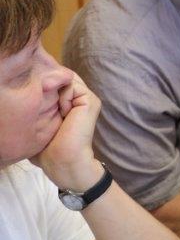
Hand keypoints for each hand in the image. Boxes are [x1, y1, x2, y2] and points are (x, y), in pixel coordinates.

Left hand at [31, 72, 104, 191]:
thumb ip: (38, 109)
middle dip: (50, 85)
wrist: (64, 161)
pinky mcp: (90, 101)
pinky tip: (63, 112)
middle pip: (62, 78)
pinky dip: (63, 96)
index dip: (45, 85)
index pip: (57, 83)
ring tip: (57, 112)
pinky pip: (73, 85)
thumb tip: (28, 96)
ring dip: (56, 92)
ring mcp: (87, 99)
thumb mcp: (39, 125)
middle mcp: (80, 100)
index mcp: (69, 105)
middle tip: (44, 104)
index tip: (36, 99)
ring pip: (67, 79)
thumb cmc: (48, 150)